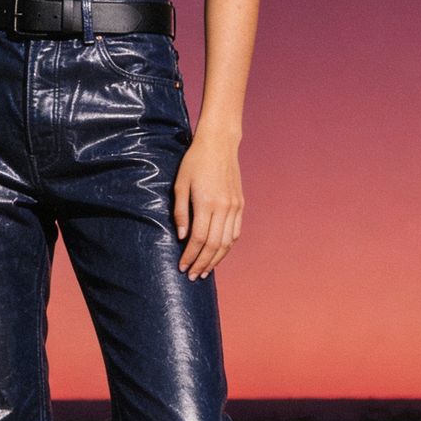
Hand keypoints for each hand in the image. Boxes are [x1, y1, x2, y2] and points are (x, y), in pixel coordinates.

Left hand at [173, 129, 243, 279]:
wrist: (219, 144)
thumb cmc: (194, 162)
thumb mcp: (180, 185)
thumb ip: (180, 212)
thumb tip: (181, 237)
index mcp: (206, 203)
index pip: (199, 239)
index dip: (190, 256)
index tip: (182, 267)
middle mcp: (223, 207)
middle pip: (214, 245)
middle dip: (202, 263)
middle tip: (193, 276)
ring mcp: (234, 206)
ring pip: (227, 242)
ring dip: (216, 259)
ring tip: (205, 271)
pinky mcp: (240, 204)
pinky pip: (235, 232)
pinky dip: (227, 247)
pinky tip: (218, 254)